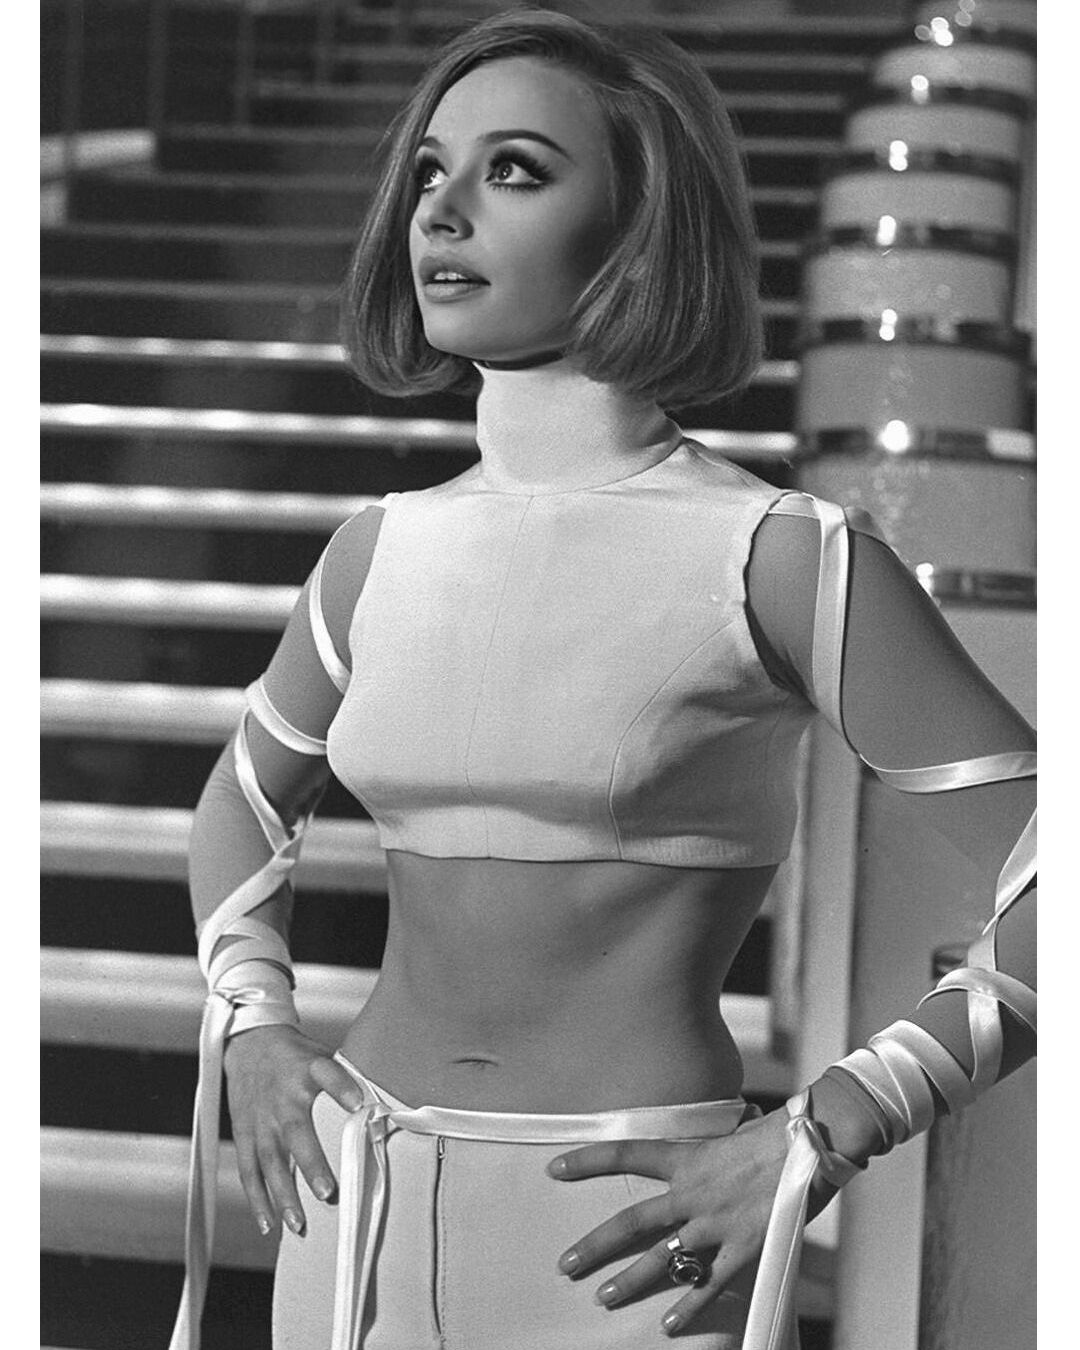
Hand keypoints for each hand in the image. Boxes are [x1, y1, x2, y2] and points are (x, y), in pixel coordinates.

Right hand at [223, 1024, 364, 1237]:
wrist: (249, 1042)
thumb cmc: (294, 1055)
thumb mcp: (321, 1054)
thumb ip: (346, 1079)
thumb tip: (379, 1106)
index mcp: (306, 1072)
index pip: (327, 1074)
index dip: (342, 1087)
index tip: (359, 1104)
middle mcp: (282, 1099)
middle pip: (296, 1132)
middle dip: (311, 1164)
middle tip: (327, 1192)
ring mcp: (260, 1120)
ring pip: (269, 1161)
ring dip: (283, 1194)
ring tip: (299, 1223)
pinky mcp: (245, 1134)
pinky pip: (249, 1171)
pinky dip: (257, 1199)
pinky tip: (270, 1224)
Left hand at [547, 1108, 832, 1336]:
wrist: (814, 1142)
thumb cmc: (775, 1134)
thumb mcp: (729, 1133)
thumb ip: (707, 1149)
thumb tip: (702, 1146)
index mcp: (687, 1157)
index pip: (625, 1154)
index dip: (587, 1160)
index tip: (553, 1168)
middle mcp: (693, 1192)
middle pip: (631, 1222)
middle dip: (595, 1246)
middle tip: (564, 1264)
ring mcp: (716, 1224)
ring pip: (661, 1260)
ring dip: (629, 1282)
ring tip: (602, 1298)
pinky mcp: (744, 1248)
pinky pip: (708, 1285)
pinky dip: (688, 1308)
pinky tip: (668, 1327)